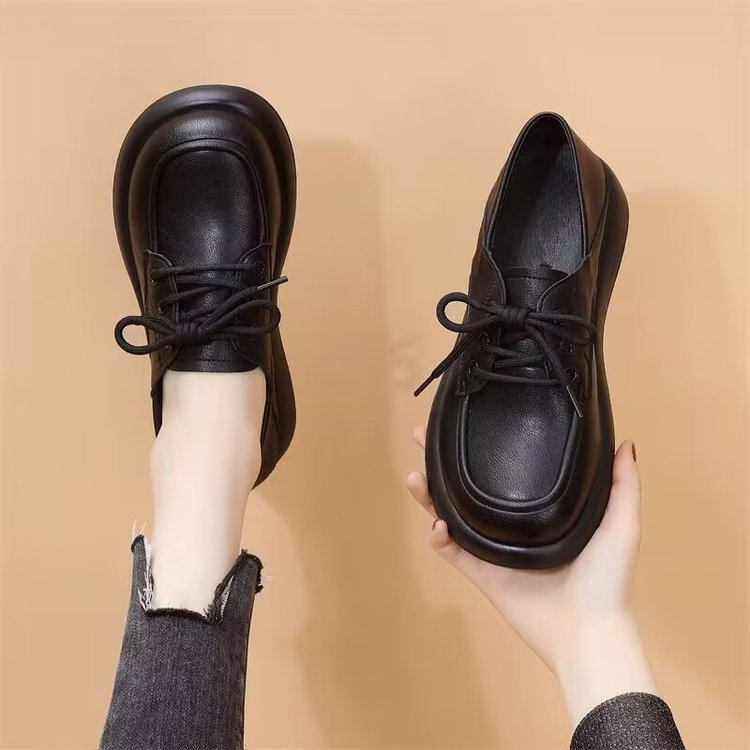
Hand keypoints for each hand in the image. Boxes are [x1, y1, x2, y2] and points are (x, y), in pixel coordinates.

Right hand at [407, 429, 656, 723]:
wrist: (589, 632)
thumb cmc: (608, 579)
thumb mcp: (621, 524)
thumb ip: (622, 485)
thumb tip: (624, 441)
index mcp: (541, 510)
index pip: (506, 468)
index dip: (486, 444)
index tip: (471, 418)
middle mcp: (513, 524)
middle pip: (469, 486)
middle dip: (444, 462)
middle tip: (422, 437)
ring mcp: (494, 549)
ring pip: (451, 514)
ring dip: (430, 496)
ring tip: (415, 476)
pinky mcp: (482, 574)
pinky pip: (452, 552)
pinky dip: (438, 537)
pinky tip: (437, 523)